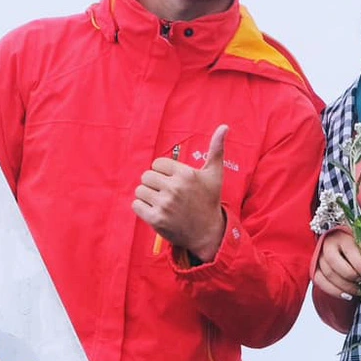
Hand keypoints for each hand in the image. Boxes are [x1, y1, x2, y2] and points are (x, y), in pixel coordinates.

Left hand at [135, 124, 229, 260]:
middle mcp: (175, 188)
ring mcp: (164, 205)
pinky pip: (136, 205)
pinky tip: (156, 211)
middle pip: (146, 176)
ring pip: (140, 190)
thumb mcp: (215, 174)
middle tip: (166, 193)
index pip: (157, 164)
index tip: (173, 181)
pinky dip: (142, 208)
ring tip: (161, 202)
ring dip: (147, 196)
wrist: (208, 233)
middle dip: (154, 184)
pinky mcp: (156, 219)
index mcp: (186, 174)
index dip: (163, 172)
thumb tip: (224, 126)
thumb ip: (216, 149)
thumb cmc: (210, 200)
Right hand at [311, 227, 360, 301]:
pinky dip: (334, 291)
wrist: (335, 244)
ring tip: (358, 290)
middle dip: (352, 277)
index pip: (350, 251)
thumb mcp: (360, 244)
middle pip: (336, 265)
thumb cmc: (350, 244)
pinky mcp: (314, 269)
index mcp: (341, 237)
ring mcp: (318, 257)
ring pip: (328, 275)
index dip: (360, 265)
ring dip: (345, 287)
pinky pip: (320, 282)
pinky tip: (346, 295)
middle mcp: (327, 246)